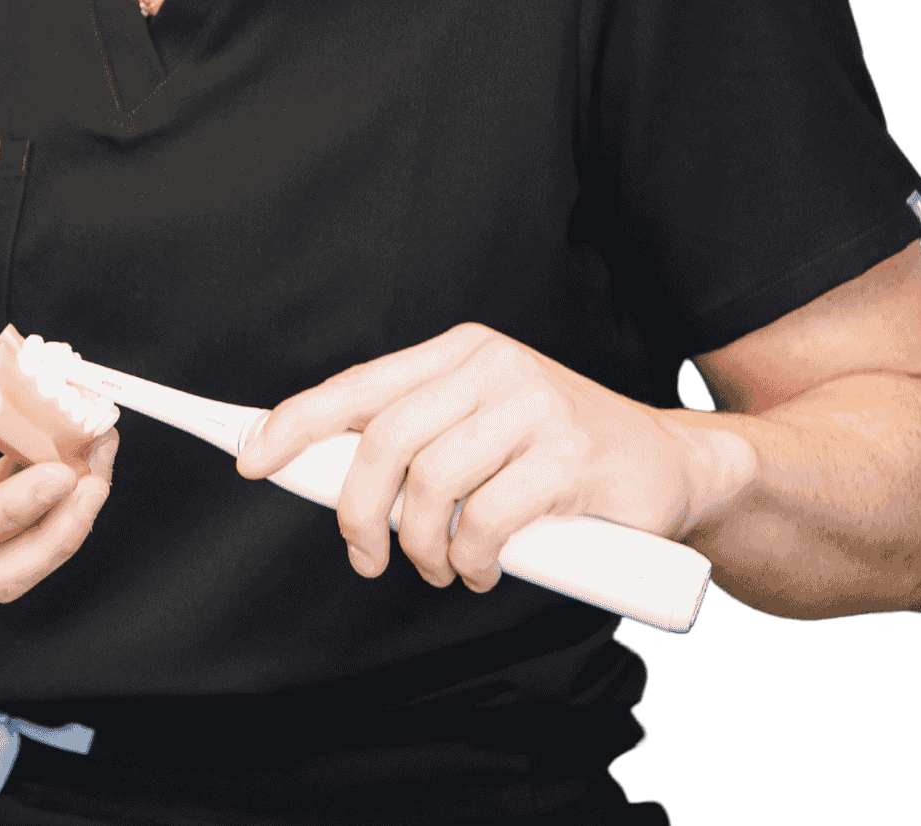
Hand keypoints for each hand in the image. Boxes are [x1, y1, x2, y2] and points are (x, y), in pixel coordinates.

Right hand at [0, 321, 119, 604]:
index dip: (23, 503)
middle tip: (98, 475)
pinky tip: (57, 451)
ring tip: (95, 459)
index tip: (65, 470)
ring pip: (8, 563)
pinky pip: (2, 532)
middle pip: (0, 574)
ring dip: (60, 519)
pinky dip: (38, 500)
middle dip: (62, 532)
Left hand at [234, 323, 699, 594]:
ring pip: (429, 485)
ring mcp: (532, 407)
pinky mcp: (567, 457)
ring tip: (442, 567)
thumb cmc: (560, 456)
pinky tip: (482, 568)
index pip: (359, 384)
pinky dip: (471, 560)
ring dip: (421, 548)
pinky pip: (485, 519)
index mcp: (461, 352)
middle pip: (383, 440)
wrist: (670, 465)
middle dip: (356, 513)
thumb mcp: (486, 426)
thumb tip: (333, 478)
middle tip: (365, 557)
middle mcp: (491, 367)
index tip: (251, 456)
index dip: (296, 421)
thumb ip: (422, 439)